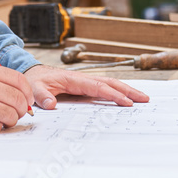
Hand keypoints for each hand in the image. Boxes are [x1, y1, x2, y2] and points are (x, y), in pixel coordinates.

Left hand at [22, 65, 149, 109]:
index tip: (126, 102)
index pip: (98, 87)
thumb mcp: (35, 88)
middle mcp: (83, 79)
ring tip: (142, 98)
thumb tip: (52, 104)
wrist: (33, 73)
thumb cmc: (35, 80)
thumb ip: (42, 96)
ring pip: (110, 84)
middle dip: (128, 90)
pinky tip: (127, 97)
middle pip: (110, 83)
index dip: (113, 95)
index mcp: (74, 79)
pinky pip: (104, 88)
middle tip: (144, 99)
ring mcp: (86, 82)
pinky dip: (118, 91)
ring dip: (126, 90)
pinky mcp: (85, 86)